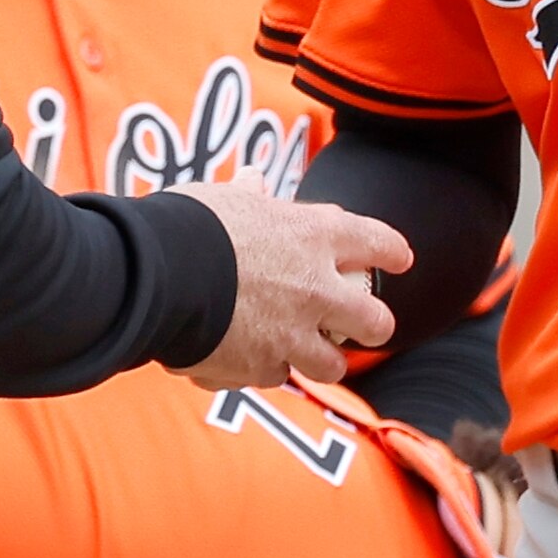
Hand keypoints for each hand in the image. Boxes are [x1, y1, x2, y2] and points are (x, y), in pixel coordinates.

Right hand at [169, 179, 406, 388]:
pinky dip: (259, 369)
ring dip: (319, 360)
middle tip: (362, 325)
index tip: (400, 258)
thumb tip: (253, 181)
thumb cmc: (190, 226)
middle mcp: (317, 289)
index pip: (377, 242)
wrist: (157, 277)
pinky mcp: (263, 368)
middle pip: (374, 321)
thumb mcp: (226, 200)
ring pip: (331, 366)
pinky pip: (272, 376)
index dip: (393, 251)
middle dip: (372, 325)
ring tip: (303, 354)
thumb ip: (250, 197)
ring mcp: (294, 335)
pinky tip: (240, 359)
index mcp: (315, 237)